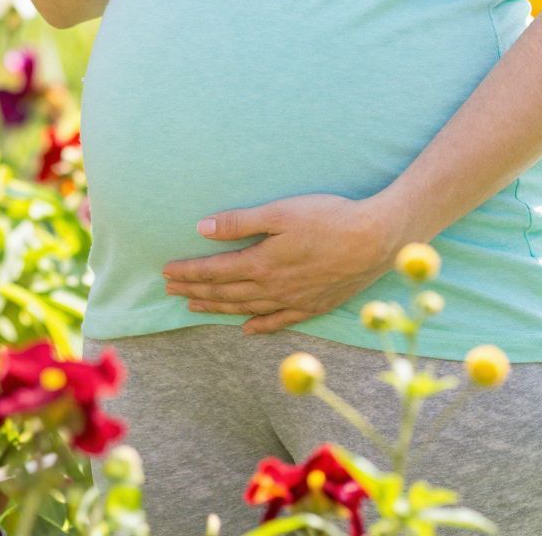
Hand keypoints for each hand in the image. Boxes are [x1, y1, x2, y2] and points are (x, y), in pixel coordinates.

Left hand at [161, 193, 401, 334]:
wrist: (375, 239)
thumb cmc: (329, 218)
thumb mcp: (281, 212)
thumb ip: (240, 222)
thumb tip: (202, 228)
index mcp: (261, 263)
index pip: (214, 271)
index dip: (188, 272)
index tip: (166, 272)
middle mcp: (272, 287)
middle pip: (225, 292)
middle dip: (195, 290)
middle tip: (170, 290)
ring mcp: (293, 300)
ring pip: (246, 308)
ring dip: (218, 307)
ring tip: (195, 308)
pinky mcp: (313, 306)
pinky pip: (278, 321)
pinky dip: (258, 326)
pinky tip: (246, 329)